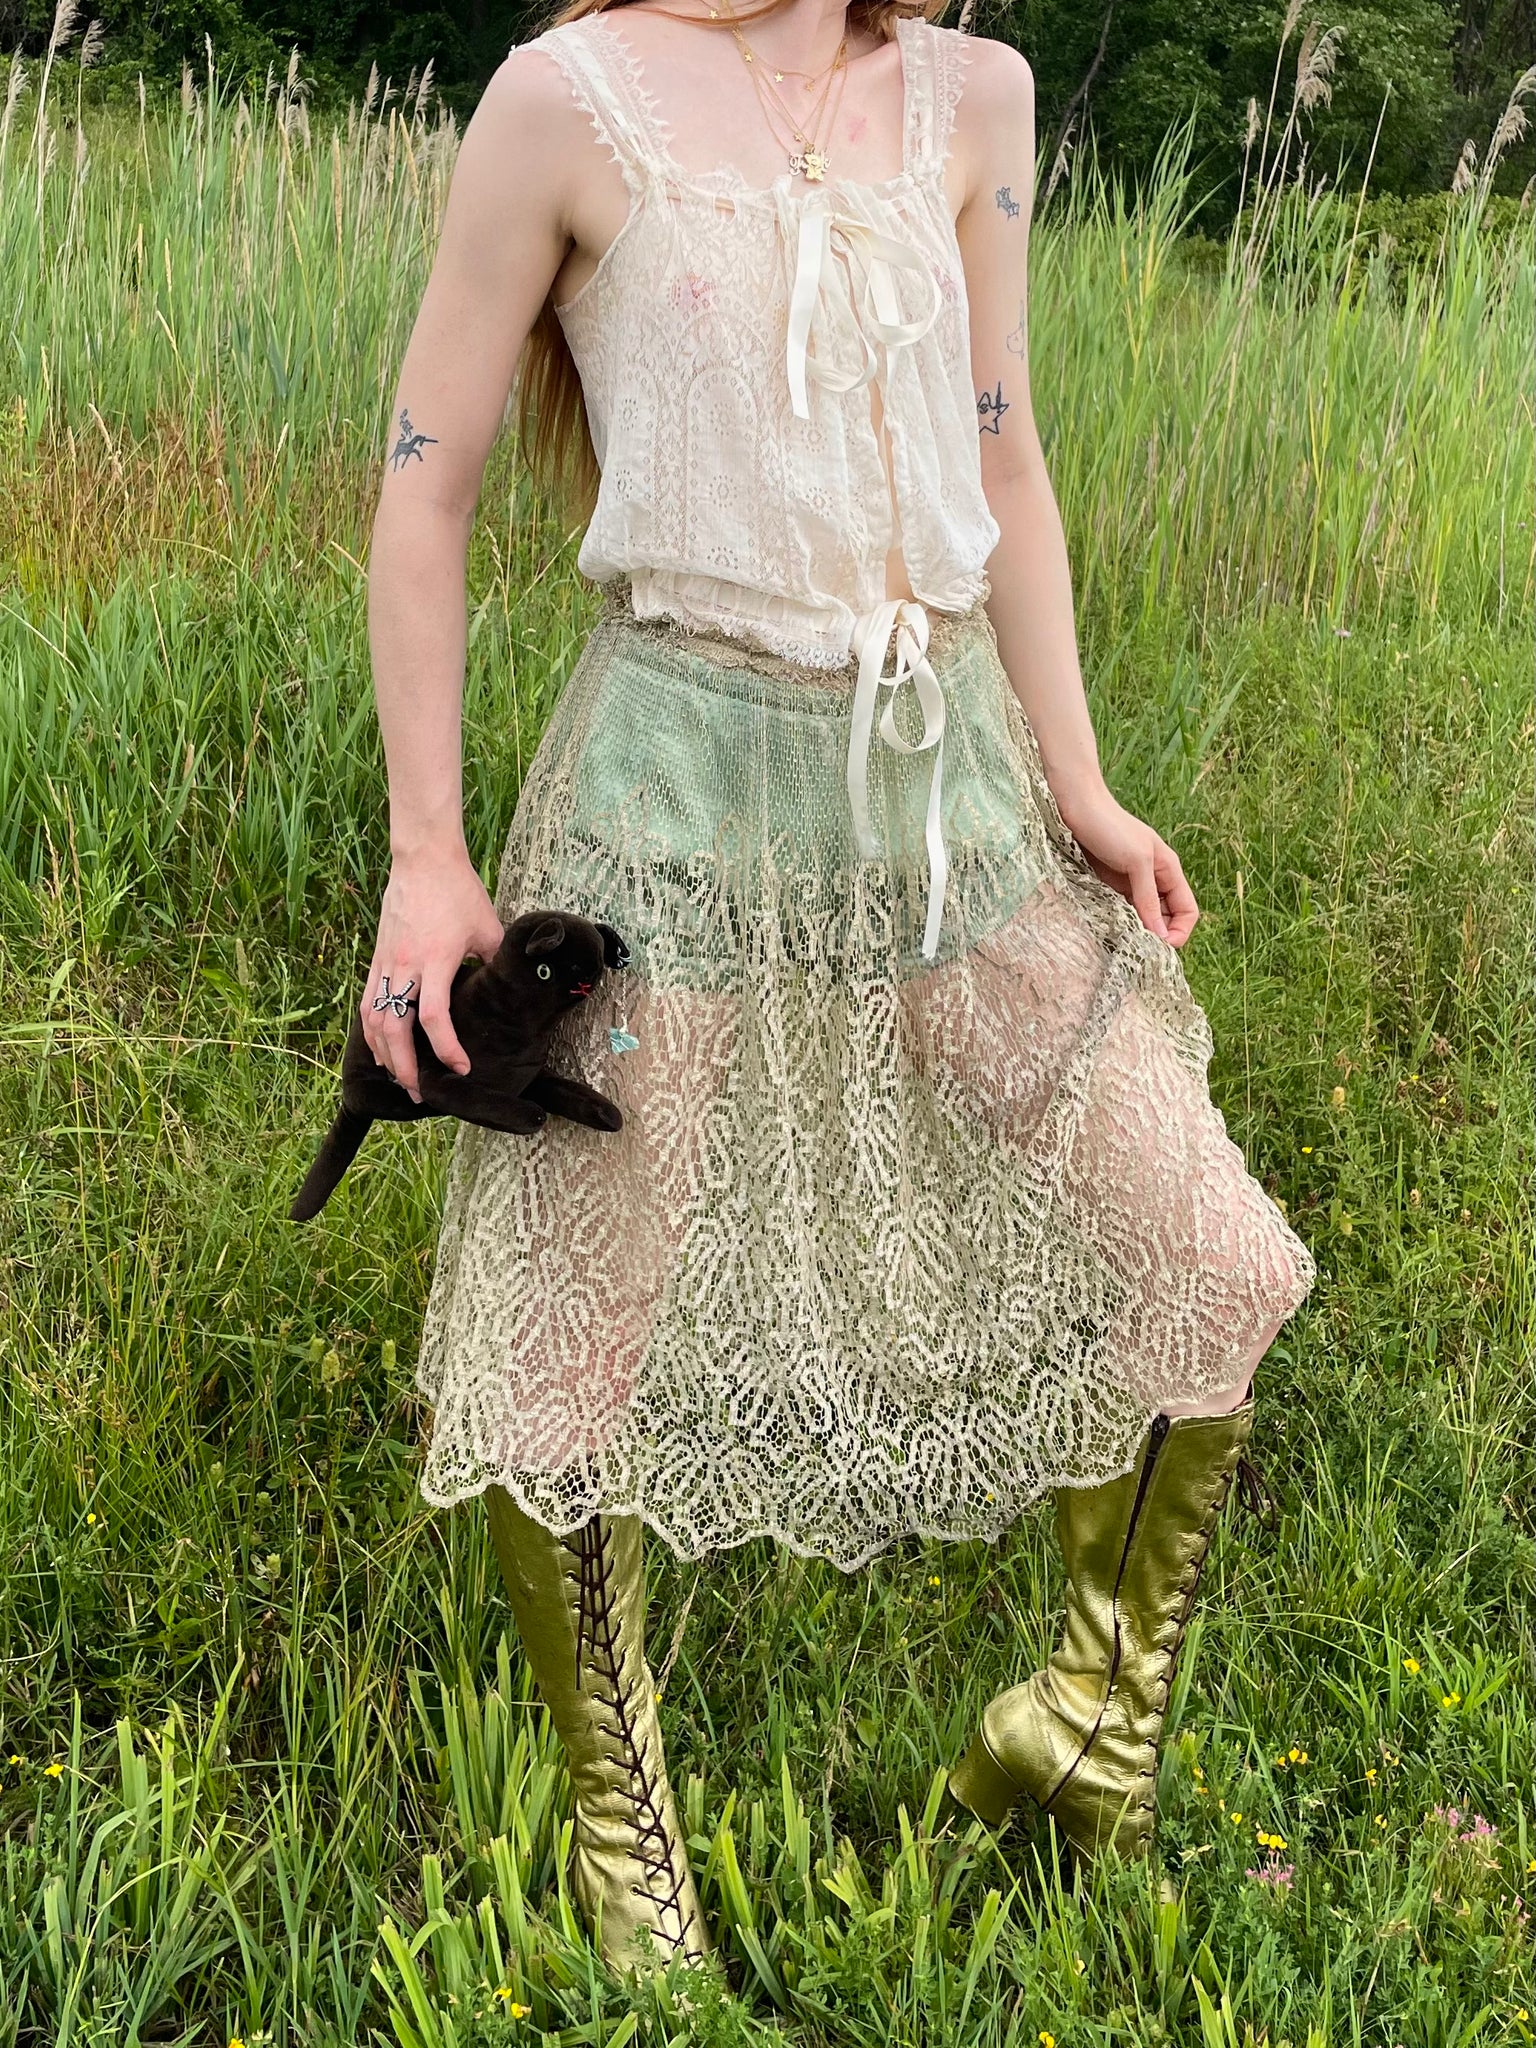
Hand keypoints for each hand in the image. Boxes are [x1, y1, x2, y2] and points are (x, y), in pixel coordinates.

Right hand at [361, 848, 504, 1100]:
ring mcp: (385, 962)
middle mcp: (404, 966)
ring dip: (384, 1053)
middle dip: (404, 1067)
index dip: (447, 1048)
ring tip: (399, 1076)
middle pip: (394, 1029)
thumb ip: (496, 961)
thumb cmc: (459, 891)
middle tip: (419, 1092)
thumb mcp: (489, 928)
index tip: (461, 1067)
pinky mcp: (376, 958)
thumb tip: (512, 987)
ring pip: (373, 1019)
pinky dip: (371, 1030)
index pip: (434, 1017)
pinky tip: (381, 1046)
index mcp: (435, 960)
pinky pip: (367, 1002)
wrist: (423, 859)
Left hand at [1053, 782, 1197, 946]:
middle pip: (1167, 917)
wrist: (1077, 806)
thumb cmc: (1110, 827)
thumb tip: (1160, 934)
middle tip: (1139, 948)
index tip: (1160, 946)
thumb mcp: (1136, 861)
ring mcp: (1130, 883)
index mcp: (1168, 870)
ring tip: (1124, 942)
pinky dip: (1120, 922)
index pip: (1187, 910)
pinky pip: (1122, 911)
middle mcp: (1153, 879)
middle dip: (1159, 934)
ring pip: (1144, 917)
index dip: (1179, 931)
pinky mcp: (1109, 885)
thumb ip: (1148, 897)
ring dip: (1138, 931)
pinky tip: (1110, 929)